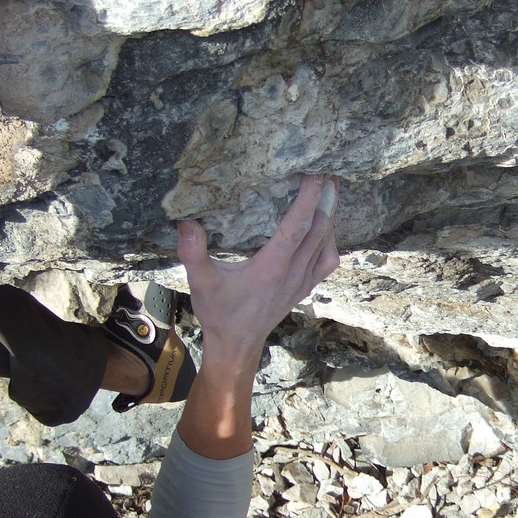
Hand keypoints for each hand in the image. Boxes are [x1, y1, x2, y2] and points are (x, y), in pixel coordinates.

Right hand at [177, 176, 340, 371]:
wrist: (236, 346)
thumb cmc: (219, 314)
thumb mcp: (200, 283)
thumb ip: (192, 252)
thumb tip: (186, 223)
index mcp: (271, 267)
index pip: (298, 226)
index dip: (309, 198)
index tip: (315, 173)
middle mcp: (292, 273)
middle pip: (320, 230)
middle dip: (325, 199)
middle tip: (327, 172)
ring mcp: (302, 282)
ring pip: (327, 244)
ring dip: (331, 216)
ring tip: (329, 192)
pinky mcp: (304, 288)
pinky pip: (327, 261)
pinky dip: (330, 240)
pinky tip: (326, 228)